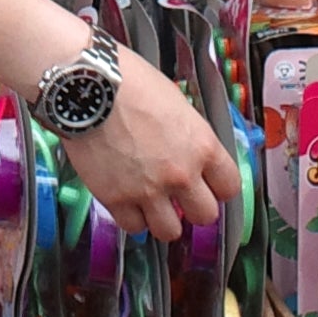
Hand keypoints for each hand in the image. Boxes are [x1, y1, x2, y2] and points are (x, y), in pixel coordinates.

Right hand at [58, 48, 240, 243]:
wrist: (88, 86)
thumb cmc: (130, 84)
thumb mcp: (176, 104)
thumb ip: (189, 136)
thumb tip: (189, 151)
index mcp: (202, 146)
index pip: (230, 187)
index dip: (219, 189)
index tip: (210, 188)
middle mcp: (181, 174)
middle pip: (205, 216)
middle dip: (194, 208)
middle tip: (180, 198)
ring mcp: (149, 190)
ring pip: (170, 232)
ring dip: (163, 220)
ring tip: (152, 205)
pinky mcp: (116, 199)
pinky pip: (133, 227)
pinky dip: (131, 218)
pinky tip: (127, 202)